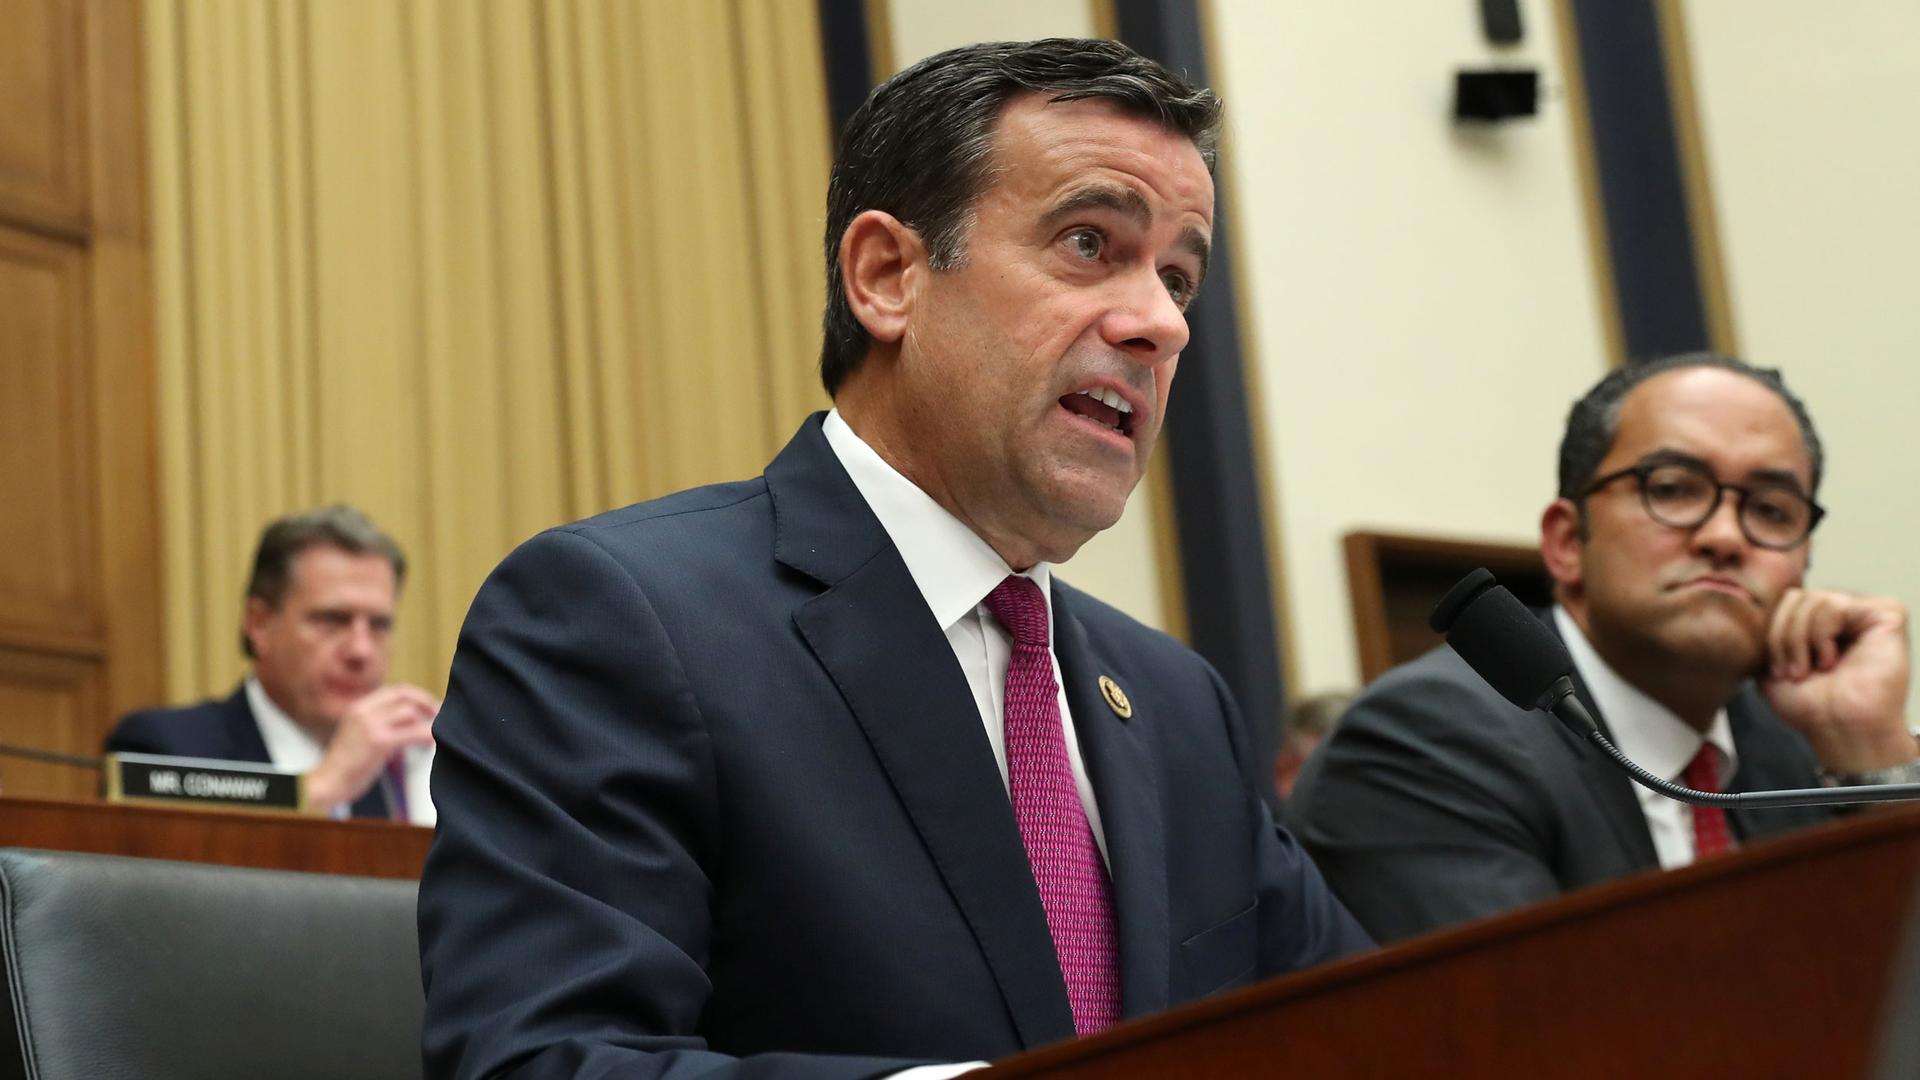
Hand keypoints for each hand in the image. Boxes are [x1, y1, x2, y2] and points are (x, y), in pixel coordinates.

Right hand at [305, 683, 438, 814]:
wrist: (327, 784)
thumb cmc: (345, 765)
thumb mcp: (359, 734)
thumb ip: (380, 723)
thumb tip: (411, 720)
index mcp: (358, 707)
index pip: (395, 690)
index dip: (417, 696)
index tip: (430, 706)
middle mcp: (363, 711)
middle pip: (404, 694)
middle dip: (426, 702)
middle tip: (438, 715)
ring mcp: (370, 725)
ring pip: (410, 712)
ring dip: (425, 722)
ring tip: (430, 737)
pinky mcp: (379, 742)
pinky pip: (412, 732)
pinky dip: (427, 735)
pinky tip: (431, 744)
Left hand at [1761, 589, 1914, 773]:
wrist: (1840, 728)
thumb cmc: (1812, 705)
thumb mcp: (1771, 665)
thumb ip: (1765, 633)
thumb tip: (1756, 606)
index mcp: (1821, 623)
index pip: (1785, 602)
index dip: (1771, 633)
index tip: (1775, 670)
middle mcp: (1845, 614)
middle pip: (1796, 597)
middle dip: (1783, 637)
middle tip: (1793, 671)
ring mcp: (1866, 613)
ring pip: (1813, 599)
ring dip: (1800, 640)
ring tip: (1811, 669)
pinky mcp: (1887, 615)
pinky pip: (1836, 604)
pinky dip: (1822, 634)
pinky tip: (1830, 661)